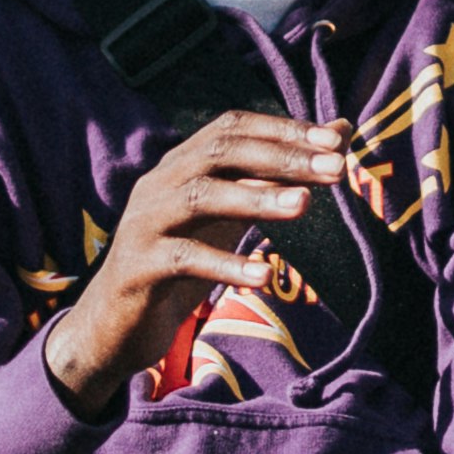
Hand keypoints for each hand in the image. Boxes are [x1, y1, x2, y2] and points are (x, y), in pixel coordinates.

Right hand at [42, 109, 351, 412]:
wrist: (115, 325)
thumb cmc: (181, 264)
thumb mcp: (229, 218)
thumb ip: (272, 180)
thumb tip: (338, 138)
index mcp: (180, 165)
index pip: (231, 129)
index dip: (282, 129)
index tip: (334, 140)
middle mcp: (159, 183)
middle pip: (219, 153)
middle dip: (280, 157)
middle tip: (335, 170)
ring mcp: (144, 222)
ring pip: (200, 197)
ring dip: (256, 198)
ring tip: (304, 205)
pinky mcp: (137, 267)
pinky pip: (183, 258)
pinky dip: (224, 264)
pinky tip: (262, 277)